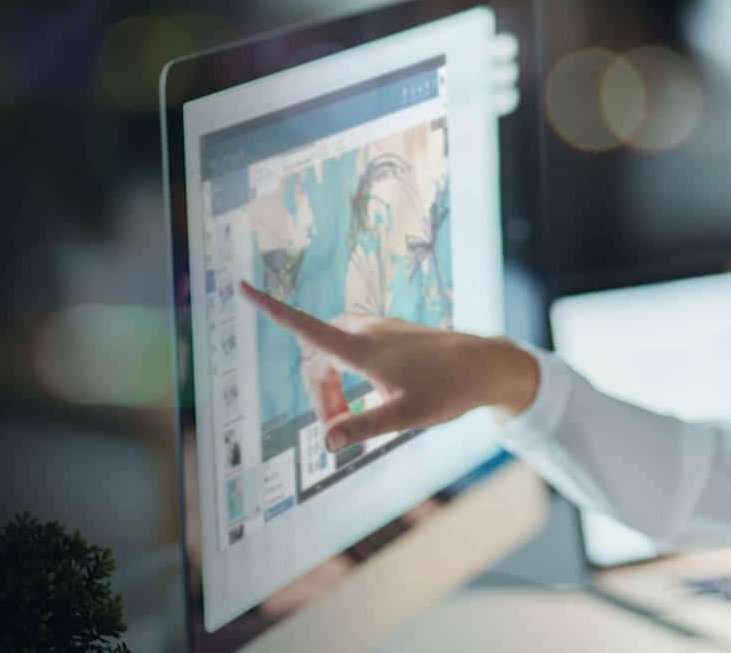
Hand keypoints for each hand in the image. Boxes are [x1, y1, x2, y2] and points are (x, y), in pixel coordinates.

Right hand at [239, 281, 536, 450]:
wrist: (489, 366)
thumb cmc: (449, 391)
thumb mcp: (404, 417)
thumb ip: (363, 427)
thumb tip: (325, 442)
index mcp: (362, 348)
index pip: (304, 327)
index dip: (271, 309)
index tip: (242, 288)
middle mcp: (367, 332)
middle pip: (317, 356)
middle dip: (318, 393)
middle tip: (338, 429)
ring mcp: (381, 330)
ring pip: (336, 354)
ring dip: (334, 386)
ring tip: (355, 417)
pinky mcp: (393, 335)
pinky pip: (355, 350)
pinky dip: (352, 377)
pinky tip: (379, 399)